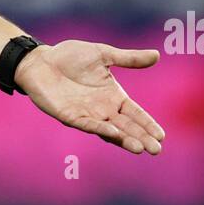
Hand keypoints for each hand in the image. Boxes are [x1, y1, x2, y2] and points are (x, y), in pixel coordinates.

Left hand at [14, 40, 164, 154]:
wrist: (41, 60)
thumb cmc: (70, 56)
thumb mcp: (103, 54)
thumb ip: (128, 58)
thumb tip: (157, 55)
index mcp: (113, 95)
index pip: (135, 113)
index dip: (148, 124)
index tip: (162, 135)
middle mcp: (103, 109)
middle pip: (127, 126)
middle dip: (142, 137)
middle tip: (156, 150)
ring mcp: (87, 114)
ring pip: (110, 131)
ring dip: (125, 139)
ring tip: (140, 148)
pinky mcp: (70, 116)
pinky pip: (88, 125)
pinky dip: (101, 130)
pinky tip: (114, 134)